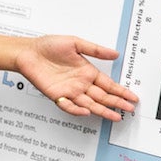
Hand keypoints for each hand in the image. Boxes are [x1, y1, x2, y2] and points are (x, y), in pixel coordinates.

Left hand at [15, 35, 137, 121]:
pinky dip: (77, 109)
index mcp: (87, 71)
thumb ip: (95, 50)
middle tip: (130, 109)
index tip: (132, 97)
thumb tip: (115, 53)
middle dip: (117, 103)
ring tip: (116, 117)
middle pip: (103, 96)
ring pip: (90, 104)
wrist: (27, 52)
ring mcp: (70, 90)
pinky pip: (68, 105)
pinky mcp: (57, 95)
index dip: (121, 91)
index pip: (108, 84)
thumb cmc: (47, 46)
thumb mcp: (75, 43)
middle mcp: (80, 83)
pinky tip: (87, 111)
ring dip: (103, 111)